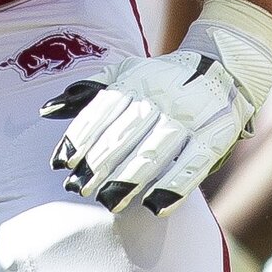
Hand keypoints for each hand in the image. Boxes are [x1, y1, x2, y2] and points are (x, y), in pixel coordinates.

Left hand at [43, 5, 271, 214]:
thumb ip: (88, 92)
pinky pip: (193, 164)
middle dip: (99, 163)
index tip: (62, 162)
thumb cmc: (162, 78)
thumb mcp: (125, 73)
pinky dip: (175, 186)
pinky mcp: (215, 136)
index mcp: (136, 82)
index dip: (81, 137)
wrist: (224, 66)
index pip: (103, 111)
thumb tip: (47, 110)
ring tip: (108, 202)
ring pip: (155, 150)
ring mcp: (188, 117)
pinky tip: (155, 206)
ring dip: (130, 178)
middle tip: (78, 189)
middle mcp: (160, 98)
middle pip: (125, 133)